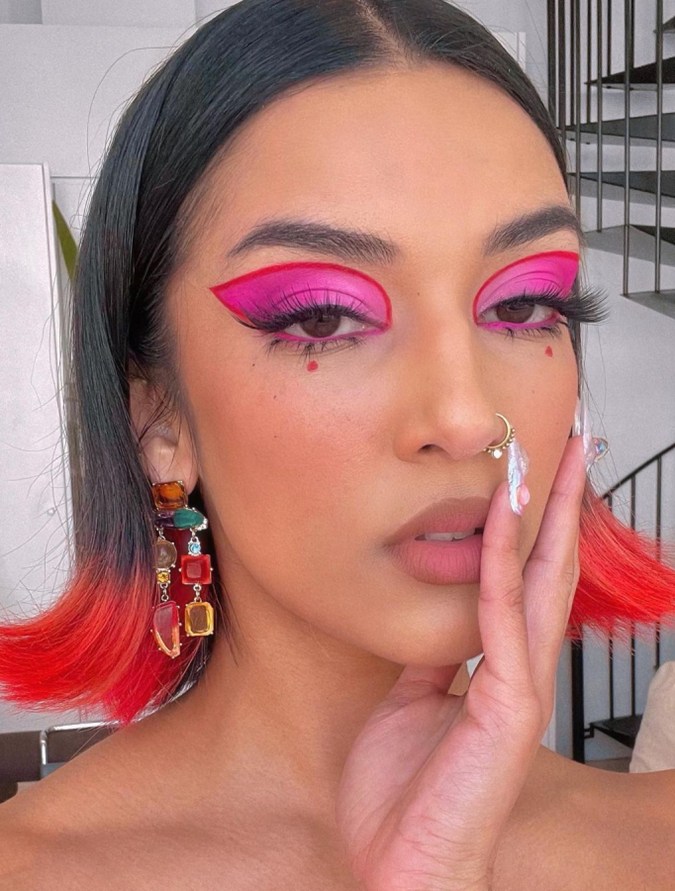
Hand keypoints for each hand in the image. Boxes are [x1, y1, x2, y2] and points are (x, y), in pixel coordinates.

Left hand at [335, 435, 586, 890]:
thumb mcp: (408, 705)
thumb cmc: (404, 795)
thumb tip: (433, 616)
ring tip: (552, 460)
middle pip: (551, 570)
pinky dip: (505, 563)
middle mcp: (520, 670)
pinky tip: (505, 519)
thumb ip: (429, 659)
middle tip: (575, 444)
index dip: (533, 525)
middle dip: (562, 505)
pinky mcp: (508, 708)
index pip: (526, 581)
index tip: (532, 472)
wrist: (403, 868)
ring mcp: (520, 687)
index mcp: (498, 668)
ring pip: (541, 583)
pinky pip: (502, 618)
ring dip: (547, 518)